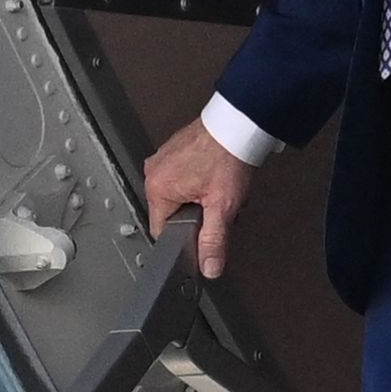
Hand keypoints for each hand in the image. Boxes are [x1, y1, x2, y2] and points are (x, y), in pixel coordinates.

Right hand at [141, 115, 254, 278]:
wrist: (237, 124)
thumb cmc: (227, 155)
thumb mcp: (223, 206)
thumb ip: (214, 241)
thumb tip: (208, 267)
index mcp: (158, 188)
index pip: (162, 232)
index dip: (185, 239)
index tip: (203, 235)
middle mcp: (154, 172)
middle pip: (172, 214)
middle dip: (197, 217)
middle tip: (216, 206)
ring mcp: (162, 159)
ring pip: (180, 197)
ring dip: (200, 199)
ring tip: (218, 188)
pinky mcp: (173, 152)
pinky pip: (182, 179)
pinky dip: (199, 183)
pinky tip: (215, 176)